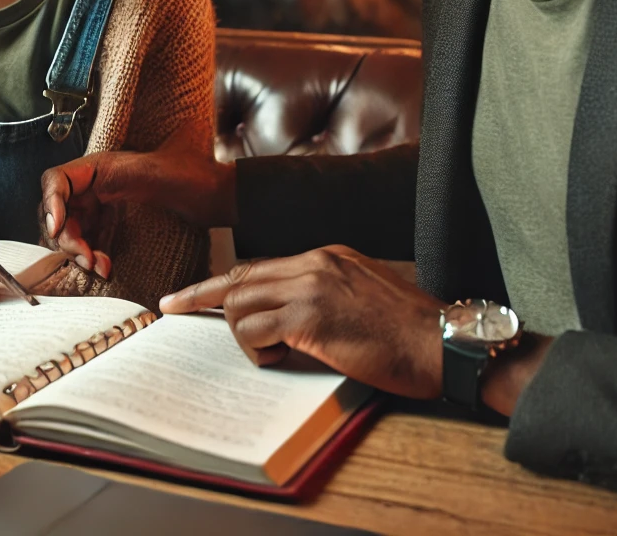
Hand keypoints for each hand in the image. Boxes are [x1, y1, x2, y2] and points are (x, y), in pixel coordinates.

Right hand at [40, 148, 236, 274]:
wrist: (216, 195)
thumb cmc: (190, 177)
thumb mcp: (150, 174)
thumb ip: (110, 178)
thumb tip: (65, 193)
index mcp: (99, 165)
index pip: (56, 180)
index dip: (50, 203)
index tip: (58, 227)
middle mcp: (95, 183)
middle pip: (59, 211)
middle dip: (68, 238)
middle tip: (87, 258)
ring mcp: (102, 204)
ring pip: (71, 230)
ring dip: (78, 252)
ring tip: (100, 267)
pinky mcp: (111, 222)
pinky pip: (88, 241)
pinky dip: (91, 256)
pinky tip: (106, 266)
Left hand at [161, 246, 445, 399]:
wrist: (445, 344)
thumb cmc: (410, 331)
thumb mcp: (364, 294)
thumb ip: (324, 293)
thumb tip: (286, 316)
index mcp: (327, 256)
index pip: (259, 266)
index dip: (223, 282)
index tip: (191, 293)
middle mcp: (314, 263)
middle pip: (239, 276)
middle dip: (201, 296)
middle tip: (171, 308)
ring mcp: (312, 287)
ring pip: (242, 304)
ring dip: (243, 336)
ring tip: (272, 355)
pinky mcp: (312, 317)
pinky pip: (257, 331)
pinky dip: (258, 350)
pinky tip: (281, 360)